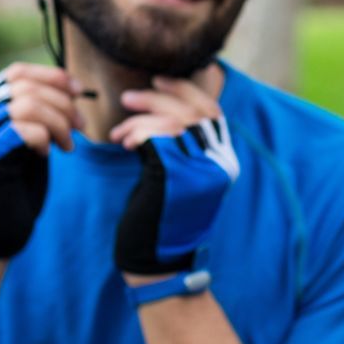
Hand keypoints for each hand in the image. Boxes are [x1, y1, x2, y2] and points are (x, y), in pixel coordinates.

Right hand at [0, 64, 80, 257]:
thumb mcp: (31, 139)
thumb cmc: (18, 184)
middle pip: (25, 87)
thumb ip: (40, 113)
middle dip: (63, 103)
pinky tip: (46, 154)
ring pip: (27, 104)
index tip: (79, 91)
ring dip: (59, 123)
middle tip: (81, 126)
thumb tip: (71, 87)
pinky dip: (44, 138)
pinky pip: (23, 129)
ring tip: (68, 145)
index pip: (16, 74)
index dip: (52, 77)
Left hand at [113, 78, 240, 280]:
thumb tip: (160, 112)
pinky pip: (154, 139)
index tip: (158, 80)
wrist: (158, 263)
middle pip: (192, 111)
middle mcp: (218, 164)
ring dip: (140, 117)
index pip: (212, 111)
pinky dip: (135, 133)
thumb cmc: (163, 219)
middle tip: (128, 98)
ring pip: (172, 122)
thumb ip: (181, 147)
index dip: (185, 91)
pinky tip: (124, 143)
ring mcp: (198, 172)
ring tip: (120, 129)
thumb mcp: (182, 178)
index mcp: (224, 162)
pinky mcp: (174, 179)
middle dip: (157, 97)